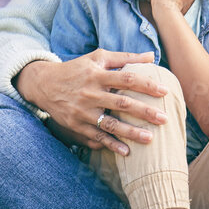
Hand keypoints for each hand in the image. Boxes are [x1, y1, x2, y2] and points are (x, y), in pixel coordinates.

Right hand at [15, 50, 169, 155]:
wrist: (44, 84)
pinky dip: (111, 145)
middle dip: (144, 111)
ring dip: (130, 132)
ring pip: (110, 124)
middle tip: (164, 118)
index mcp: (97, 75)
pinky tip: (126, 152)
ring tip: (150, 139)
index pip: (127, 79)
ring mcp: (83, 111)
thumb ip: (124, 57)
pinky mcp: (76, 125)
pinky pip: (96, 137)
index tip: (164, 91)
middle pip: (121, 103)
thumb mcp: (97, 58)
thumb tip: (151, 56)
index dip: (146, 85)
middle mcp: (90, 93)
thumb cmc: (77, 69)